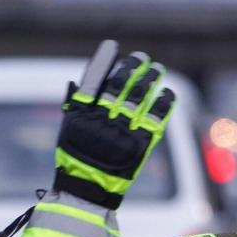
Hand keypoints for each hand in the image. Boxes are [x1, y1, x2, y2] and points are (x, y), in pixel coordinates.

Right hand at [52, 40, 175, 208]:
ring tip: (157, 69)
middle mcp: (102, 120)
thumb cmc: (76, 157)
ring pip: (139, 97)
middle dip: (132, 67)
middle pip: (120, 84)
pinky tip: (167, 92)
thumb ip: (77, 102)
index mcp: (82, 114)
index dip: (104, 60)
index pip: (94, 79)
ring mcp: (122, 132)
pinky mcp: (140, 144)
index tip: (113, 47)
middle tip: (141, 58)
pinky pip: (156, 118)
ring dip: (150, 79)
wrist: (88, 189)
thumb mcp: (69, 128)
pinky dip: (163, 103)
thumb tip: (88, 75)